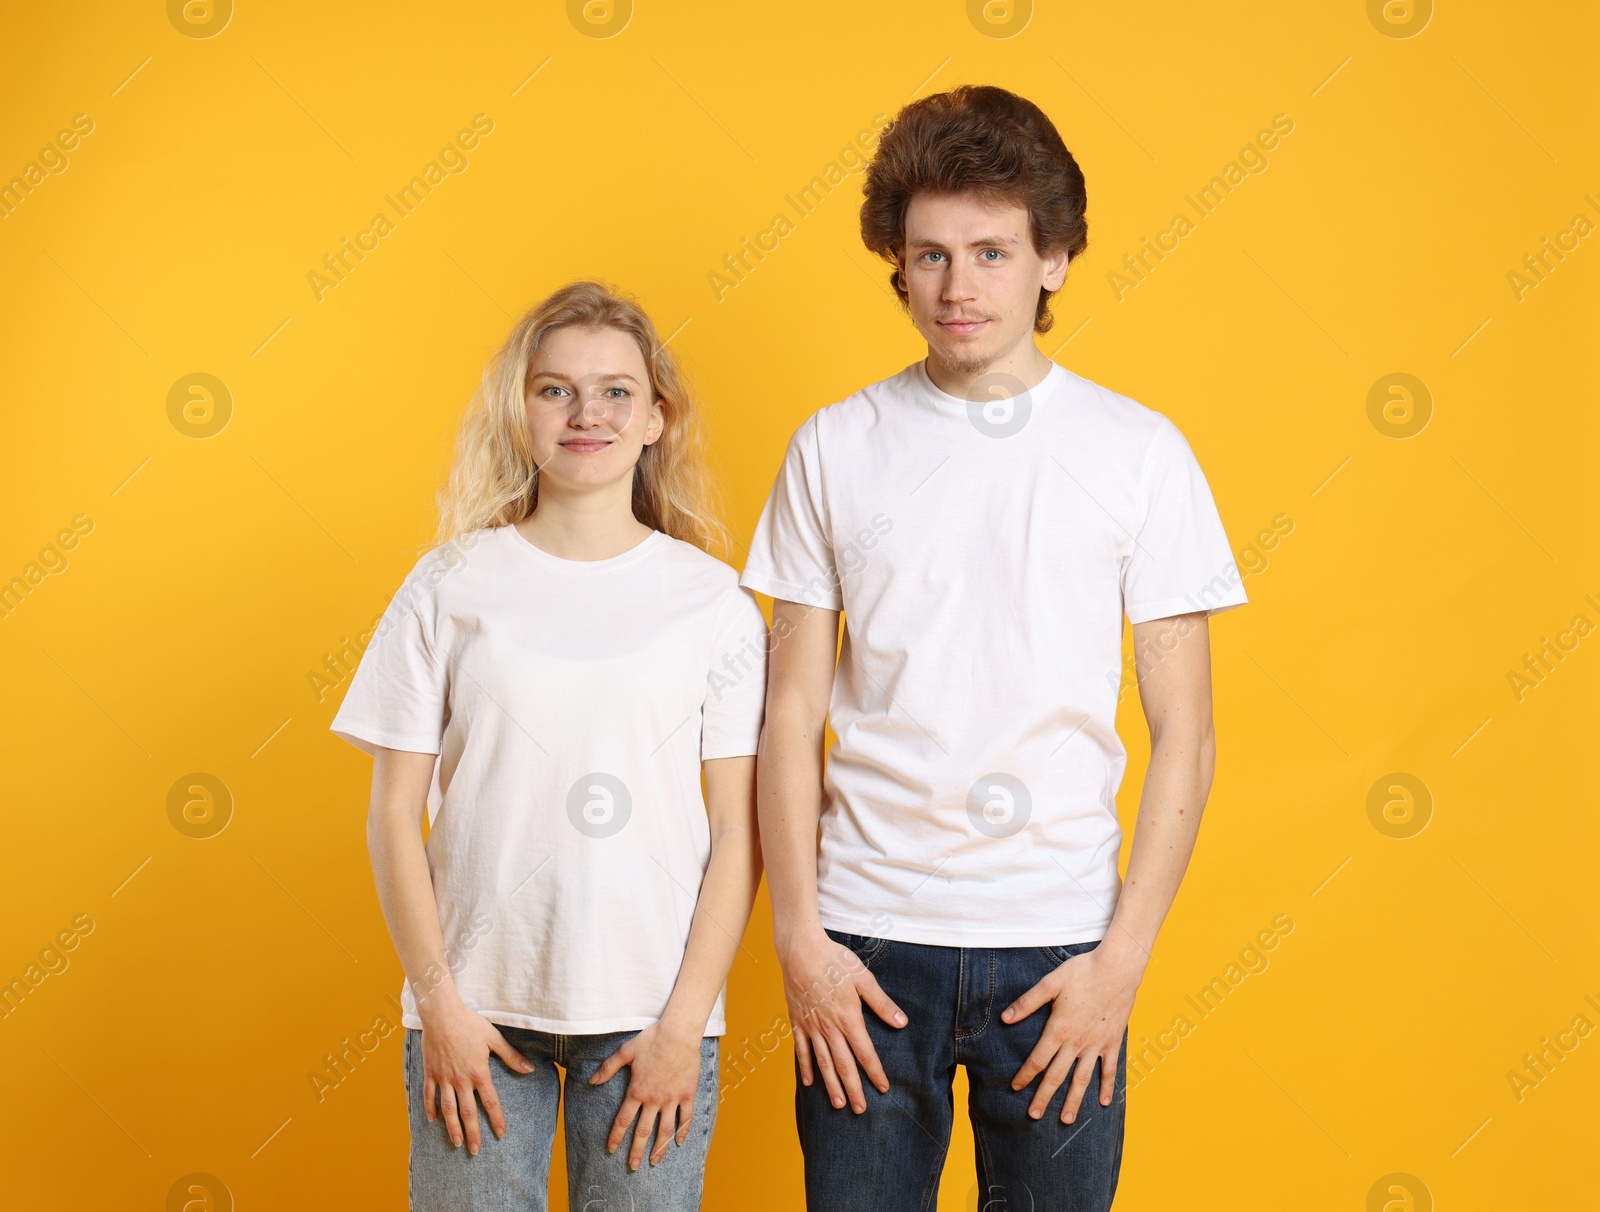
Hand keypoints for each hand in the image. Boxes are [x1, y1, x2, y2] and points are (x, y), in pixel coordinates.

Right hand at [419, 995, 533, 1153]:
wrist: (442, 1014)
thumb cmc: (470, 1023)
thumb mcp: (494, 1038)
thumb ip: (511, 1056)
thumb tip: (529, 1069)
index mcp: (478, 1072)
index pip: (490, 1101)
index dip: (496, 1118)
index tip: (500, 1133)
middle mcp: (461, 1079)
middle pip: (468, 1112)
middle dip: (473, 1133)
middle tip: (475, 1150)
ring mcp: (444, 1077)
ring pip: (448, 1109)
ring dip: (452, 1127)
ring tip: (455, 1143)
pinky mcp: (430, 1072)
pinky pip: (429, 1094)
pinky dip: (430, 1108)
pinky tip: (432, 1120)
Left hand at [592, 1022, 702, 1169]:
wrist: (678, 1032)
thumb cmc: (652, 1039)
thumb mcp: (626, 1051)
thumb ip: (608, 1068)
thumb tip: (592, 1081)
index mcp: (637, 1090)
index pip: (623, 1120)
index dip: (616, 1136)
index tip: (612, 1149)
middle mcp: (654, 1099)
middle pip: (643, 1131)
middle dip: (636, 1150)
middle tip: (632, 1166)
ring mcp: (672, 1098)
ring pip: (665, 1130)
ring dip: (659, 1148)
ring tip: (654, 1161)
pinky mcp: (687, 1094)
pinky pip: (686, 1118)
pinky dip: (683, 1132)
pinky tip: (679, 1142)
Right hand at [779, 928, 906, 1113]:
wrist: (800, 949)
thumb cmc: (834, 960)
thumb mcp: (863, 978)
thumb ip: (882, 1004)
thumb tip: (902, 1023)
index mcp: (848, 1017)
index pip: (865, 1052)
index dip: (874, 1072)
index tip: (883, 1088)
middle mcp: (829, 1027)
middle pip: (843, 1065)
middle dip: (853, 1089)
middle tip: (860, 1110)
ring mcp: (811, 1026)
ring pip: (823, 1062)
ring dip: (831, 1085)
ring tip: (838, 1104)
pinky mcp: (797, 1021)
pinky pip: (801, 1050)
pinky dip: (806, 1067)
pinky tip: (810, 1083)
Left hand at [1001, 944, 1143, 1122]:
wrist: (1118, 968)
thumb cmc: (1083, 971)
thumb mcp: (1050, 983)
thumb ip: (1027, 1003)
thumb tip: (1005, 1018)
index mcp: (1059, 1028)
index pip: (1038, 1059)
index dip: (1026, 1075)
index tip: (1016, 1087)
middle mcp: (1077, 1042)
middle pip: (1057, 1075)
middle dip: (1044, 1097)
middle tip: (1033, 1116)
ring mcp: (1097, 1044)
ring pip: (1083, 1079)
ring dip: (1073, 1100)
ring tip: (1065, 1119)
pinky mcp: (1113, 1042)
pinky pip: (1109, 1069)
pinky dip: (1107, 1086)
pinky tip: (1102, 1102)